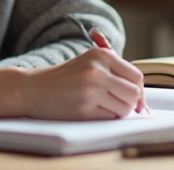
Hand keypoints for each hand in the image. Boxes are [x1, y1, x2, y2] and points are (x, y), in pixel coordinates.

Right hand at [20, 47, 144, 119]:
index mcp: (101, 55)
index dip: (139, 90)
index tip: (135, 99)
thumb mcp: (88, 63)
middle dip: (131, 103)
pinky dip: (104, 117)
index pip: (136, 76)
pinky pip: (109, 118)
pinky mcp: (83, 108)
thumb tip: (141, 97)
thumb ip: (114, 72)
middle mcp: (97, 70)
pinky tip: (89, 110)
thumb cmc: (63, 78)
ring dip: (116, 111)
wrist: (32, 88)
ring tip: (100, 106)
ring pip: (124, 108)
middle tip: (118, 104)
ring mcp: (90, 90)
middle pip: (134, 93)